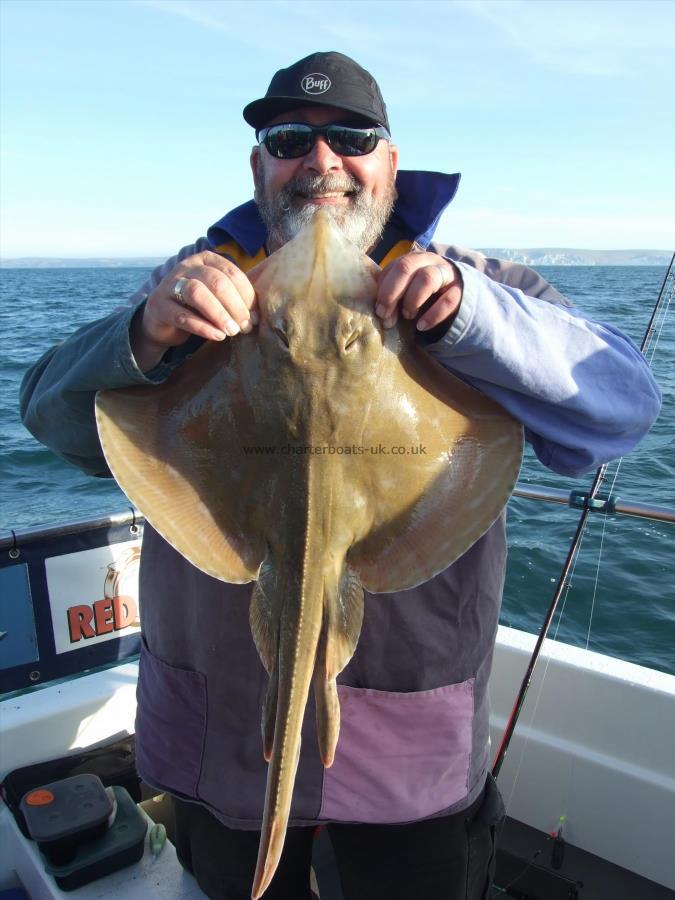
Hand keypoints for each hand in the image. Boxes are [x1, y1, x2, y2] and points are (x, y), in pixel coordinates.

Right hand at [131, 252, 257, 371]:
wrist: (161, 320)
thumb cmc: (195, 306)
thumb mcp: (215, 296)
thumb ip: (233, 298)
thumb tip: (256, 316)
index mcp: (204, 260)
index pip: (231, 272)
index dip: (246, 295)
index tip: (256, 316)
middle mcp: (186, 267)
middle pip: (215, 281)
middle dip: (235, 305)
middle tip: (245, 326)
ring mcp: (169, 285)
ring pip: (197, 293)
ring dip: (219, 314)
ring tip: (232, 331)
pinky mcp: (159, 306)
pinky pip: (182, 316)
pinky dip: (202, 327)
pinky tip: (217, 336)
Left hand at [375, 252, 462, 331]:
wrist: (455, 293)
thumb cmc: (424, 292)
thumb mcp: (407, 288)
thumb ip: (393, 294)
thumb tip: (380, 311)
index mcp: (412, 259)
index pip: (393, 267)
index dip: (383, 289)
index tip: (379, 310)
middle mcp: (428, 261)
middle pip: (406, 268)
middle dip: (391, 293)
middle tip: (386, 315)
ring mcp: (446, 274)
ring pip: (427, 278)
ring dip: (412, 300)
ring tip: (407, 316)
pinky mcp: (459, 291)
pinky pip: (447, 301)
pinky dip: (432, 315)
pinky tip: (421, 326)